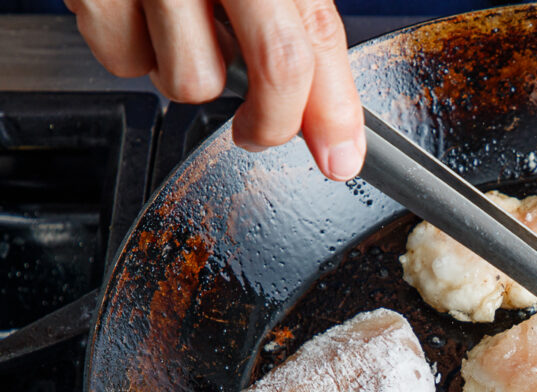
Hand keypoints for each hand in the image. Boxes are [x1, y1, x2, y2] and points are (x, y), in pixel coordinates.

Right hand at [68, 0, 364, 181]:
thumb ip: (299, 20)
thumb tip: (328, 112)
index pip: (315, 37)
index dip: (335, 110)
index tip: (341, 156)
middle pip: (273, 64)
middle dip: (273, 122)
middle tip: (258, 131)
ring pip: (188, 81)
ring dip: (190, 74)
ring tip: (184, 29)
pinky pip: (120, 60)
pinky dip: (131, 50)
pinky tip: (139, 12)